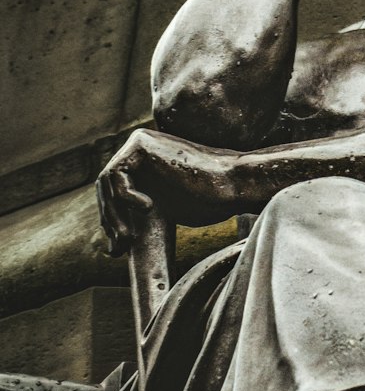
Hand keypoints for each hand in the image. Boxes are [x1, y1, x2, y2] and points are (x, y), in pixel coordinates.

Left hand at [96, 129, 238, 255]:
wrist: (232, 185)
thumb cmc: (207, 200)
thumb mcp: (164, 210)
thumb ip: (138, 214)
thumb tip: (110, 244)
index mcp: (144, 161)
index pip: (112, 190)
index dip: (111, 220)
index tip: (118, 248)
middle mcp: (139, 147)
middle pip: (105, 185)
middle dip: (109, 220)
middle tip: (119, 247)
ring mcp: (139, 143)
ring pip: (106, 182)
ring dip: (114, 215)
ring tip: (129, 237)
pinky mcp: (142, 145)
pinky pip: (116, 174)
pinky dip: (126, 196)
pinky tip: (148, 207)